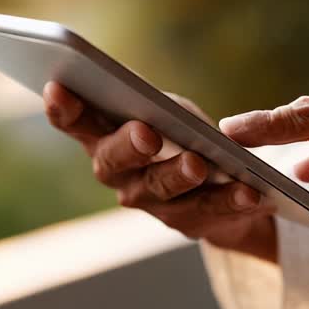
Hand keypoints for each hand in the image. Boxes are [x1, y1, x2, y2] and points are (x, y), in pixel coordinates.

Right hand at [43, 82, 278, 263]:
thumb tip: (146, 97)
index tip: (57, 86)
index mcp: (103, 136)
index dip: (63, 108)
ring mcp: (150, 202)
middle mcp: (117, 173)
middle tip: (145, 133)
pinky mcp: (188, 222)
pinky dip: (230, 199)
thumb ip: (152, 104)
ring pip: (160, 189)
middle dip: (129, 146)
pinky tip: (250, 191)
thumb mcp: (166, 109)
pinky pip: (209, 210)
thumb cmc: (179, 130)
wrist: (218, 181)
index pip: (74, 122)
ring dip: (178, 175)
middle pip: (113, 162)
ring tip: (199, 163)